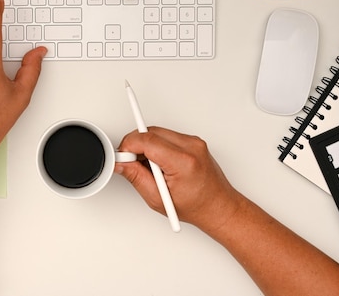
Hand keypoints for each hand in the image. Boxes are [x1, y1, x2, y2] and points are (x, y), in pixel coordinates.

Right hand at [115, 127, 243, 232]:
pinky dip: (157, 146)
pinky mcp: (193, 141)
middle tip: (131, 163)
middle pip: (150, 132)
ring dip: (146, 146)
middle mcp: (191, 147)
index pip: (146, 140)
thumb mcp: (157, 198)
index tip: (121, 156)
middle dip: (135, 145)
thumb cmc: (196, 206)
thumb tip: (120, 163)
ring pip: (157, 132)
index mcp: (183, 161)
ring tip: (150, 168)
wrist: (218, 207)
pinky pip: (166, 135)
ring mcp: (194, 141)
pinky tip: (159, 164)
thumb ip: (135, 176)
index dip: (128, 146)